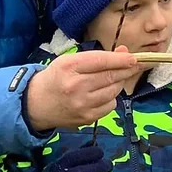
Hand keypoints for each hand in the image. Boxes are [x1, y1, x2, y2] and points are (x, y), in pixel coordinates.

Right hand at [26, 46, 142, 130]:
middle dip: (126, 70)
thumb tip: (125, 53)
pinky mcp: (87, 118)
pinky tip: (100, 95)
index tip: (134, 58)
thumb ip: (97, 57)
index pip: (102, 61)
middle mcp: (76, 86)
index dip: (121, 60)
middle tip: (136, 65)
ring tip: (111, 80)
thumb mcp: (71, 61)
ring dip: (118, 84)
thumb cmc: (56, 78)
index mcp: (69, 66)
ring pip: (114, 92)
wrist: (36, 103)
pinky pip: (110, 106)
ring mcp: (82, 104)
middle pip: (111, 77)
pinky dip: (110, 98)